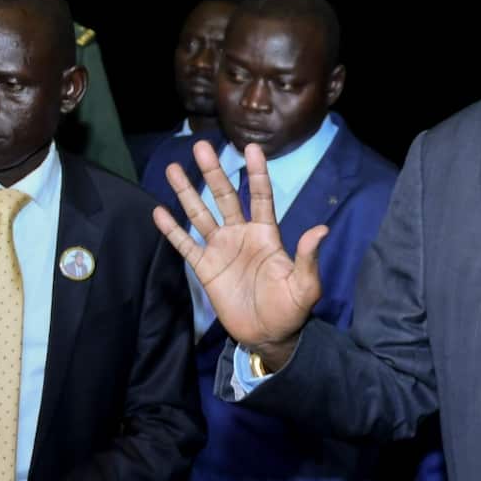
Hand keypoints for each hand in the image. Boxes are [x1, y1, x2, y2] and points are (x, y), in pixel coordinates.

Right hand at [154, 141, 327, 363]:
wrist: (268, 335)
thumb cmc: (291, 309)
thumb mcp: (305, 286)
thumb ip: (307, 257)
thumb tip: (321, 230)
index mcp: (267, 234)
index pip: (261, 197)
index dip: (257, 174)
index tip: (252, 148)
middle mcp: (242, 235)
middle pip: (225, 197)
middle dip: (214, 172)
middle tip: (201, 145)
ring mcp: (221, 249)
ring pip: (201, 214)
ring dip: (187, 192)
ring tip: (174, 168)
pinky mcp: (205, 268)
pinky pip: (186, 244)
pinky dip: (172, 230)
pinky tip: (158, 211)